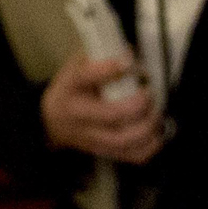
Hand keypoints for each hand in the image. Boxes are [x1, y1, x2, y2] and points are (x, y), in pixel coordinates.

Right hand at [40, 52, 163, 163]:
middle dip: (138, 104)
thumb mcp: (75, 67)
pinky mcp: (104, 152)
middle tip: (149, 93)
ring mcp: (91, 138)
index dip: (110, 69)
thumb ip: (99, 58)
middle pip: (111, 115)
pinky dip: (149, 146)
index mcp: (70, 87)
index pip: (85, 77)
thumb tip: (132, 52)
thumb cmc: (70, 90)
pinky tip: (155, 132)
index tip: (129, 61)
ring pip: (124, 140)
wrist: (52, 121)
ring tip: (155, 112)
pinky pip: (132, 156)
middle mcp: (78, 115)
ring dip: (147, 126)